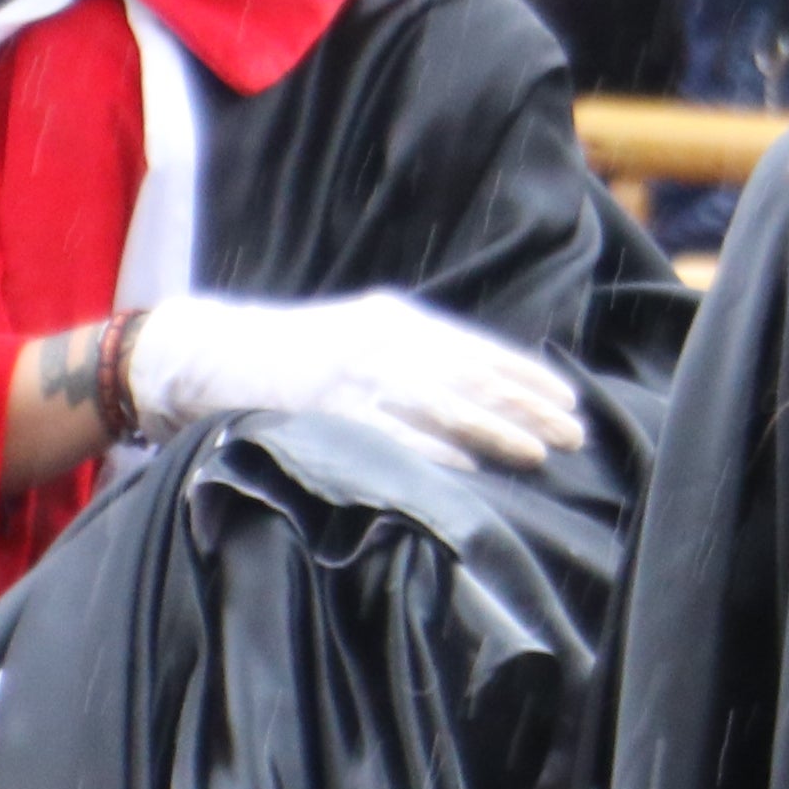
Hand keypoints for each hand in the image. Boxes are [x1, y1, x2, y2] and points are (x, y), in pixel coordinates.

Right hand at [123, 292, 582, 474]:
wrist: (214, 352)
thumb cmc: (296, 355)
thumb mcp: (361, 338)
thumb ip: (414, 359)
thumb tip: (481, 394)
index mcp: (397, 321)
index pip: (478, 350)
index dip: (528, 377)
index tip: (570, 403)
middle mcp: (383, 341)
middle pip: (472, 378)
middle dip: (528, 408)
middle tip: (575, 436)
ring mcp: (355, 376)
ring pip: (442, 406)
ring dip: (496, 431)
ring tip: (539, 454)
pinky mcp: (328, 409)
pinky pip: (392, 434)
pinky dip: (433, 451)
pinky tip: (471, 467)